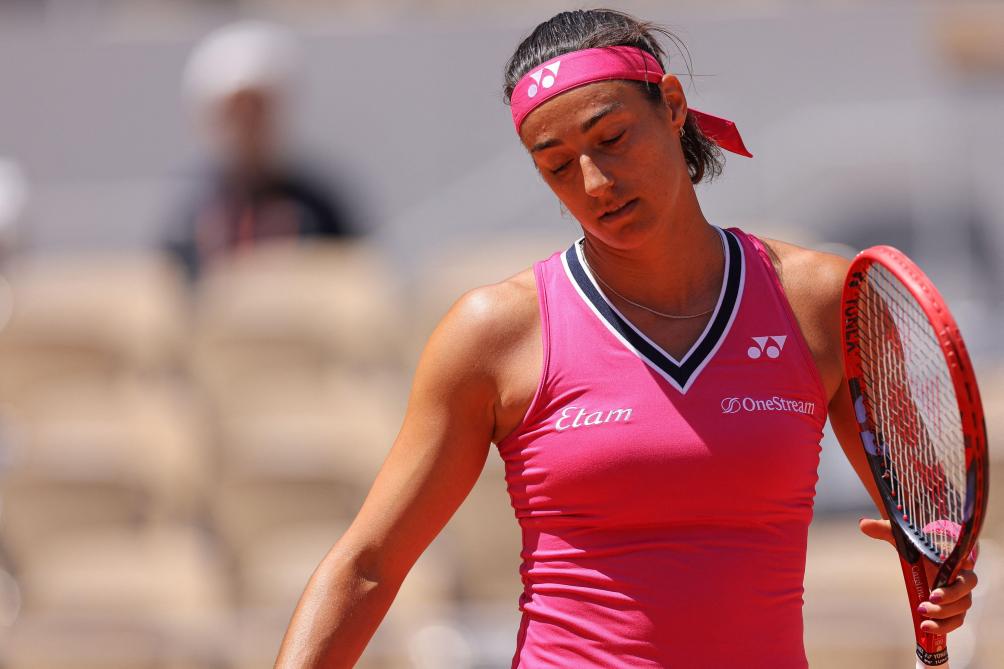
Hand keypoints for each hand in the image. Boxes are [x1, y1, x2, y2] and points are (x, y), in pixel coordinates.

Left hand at [859, 518, 978, 634]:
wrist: (918, 559)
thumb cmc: (913, 547)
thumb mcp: (900, 538)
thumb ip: (884, 530)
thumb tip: (862, 523)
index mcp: (952, 557)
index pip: (966, 560)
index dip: (965, 564)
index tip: (961, 565)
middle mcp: (959, 577)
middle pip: (966, 589)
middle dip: (950, 596)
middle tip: (930, 597)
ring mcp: (958, 595)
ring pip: (961, 609)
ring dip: (944, 615)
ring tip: (923, 615)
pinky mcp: (952, 609)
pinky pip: (954, 621)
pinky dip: (943, 626)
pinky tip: (925, 627)